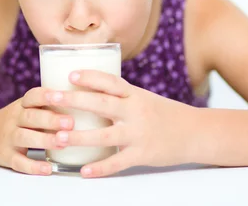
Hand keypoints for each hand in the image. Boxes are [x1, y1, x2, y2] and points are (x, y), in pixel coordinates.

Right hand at [0, 87, 73, 174]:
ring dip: (44, 140)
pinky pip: (19, 162)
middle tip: (71, 122)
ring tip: (63, 142)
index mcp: (22, 105)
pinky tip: (47, 168)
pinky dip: (33, 166)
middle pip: (31, 117)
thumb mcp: (27, 108)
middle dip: (51, 120)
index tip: (61, 95)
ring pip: (25, 138)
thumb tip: (83, 102)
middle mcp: (14, 119)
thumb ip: (48, 106)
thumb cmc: (17, 120)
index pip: (32, 96)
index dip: (46, 95)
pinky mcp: (6, 156)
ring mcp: (9, 138)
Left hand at [48, 70, 197, 177]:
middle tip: (51, 97)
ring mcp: (139, 134)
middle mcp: (136, 111)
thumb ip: (121, 97)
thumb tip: (90, 91)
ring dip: (79, 137)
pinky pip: (118, 163)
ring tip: (58, 138)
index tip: (69, 75)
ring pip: (104, 135)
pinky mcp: (143, 154)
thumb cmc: (166, 114)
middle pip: (101, 104)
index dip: (90, 77)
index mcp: (136, 95)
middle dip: (74, 100)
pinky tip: (83, 171)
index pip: (110, 81)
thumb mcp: (144, 99)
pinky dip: (100, 168)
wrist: (195, 132)